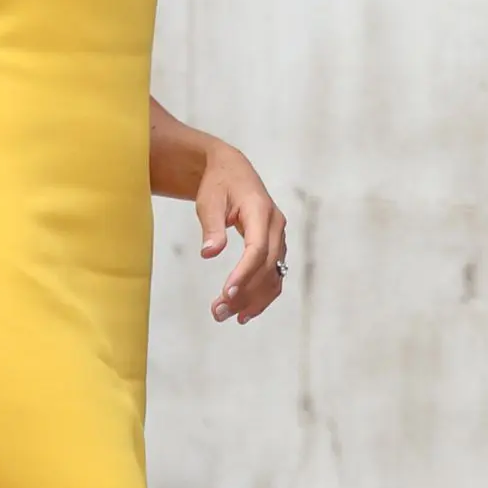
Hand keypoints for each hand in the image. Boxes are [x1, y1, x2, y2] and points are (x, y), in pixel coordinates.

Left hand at [196, 143, 287, 322]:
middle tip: (218, 313)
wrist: (232, 171)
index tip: (226, 294)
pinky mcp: (275, 248)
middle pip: (266, 267)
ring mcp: (279, 238)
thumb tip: (209, 253)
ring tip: (226, 316)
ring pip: (273, 276)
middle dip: (244, 293)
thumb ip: (211, 227)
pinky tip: (244, 313)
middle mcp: (276, 226)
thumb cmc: (218, 184)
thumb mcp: (208, 200)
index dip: (243, 274)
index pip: (257, 249)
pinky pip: (274, 276)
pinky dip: (262, 296)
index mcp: (260, 211)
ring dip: (252, 300)